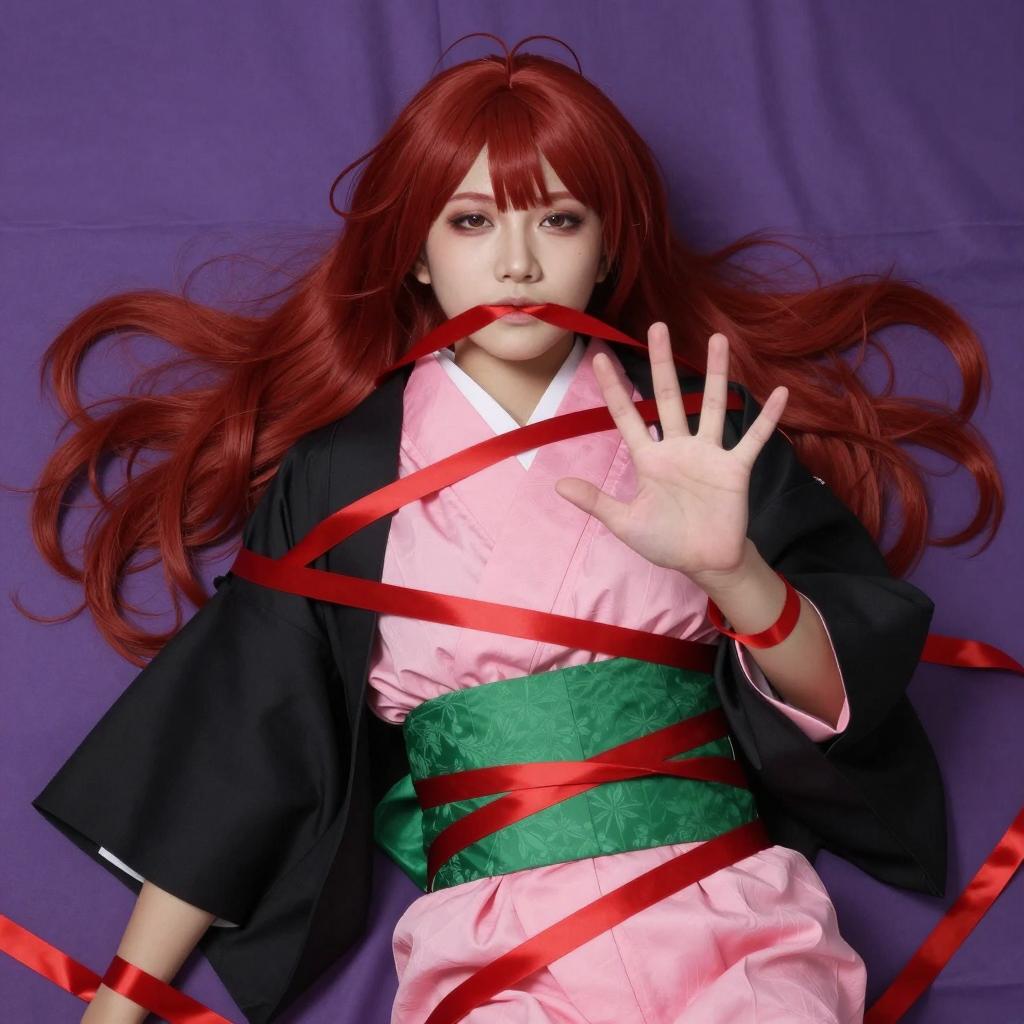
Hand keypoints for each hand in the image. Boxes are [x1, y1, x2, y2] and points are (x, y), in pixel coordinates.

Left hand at [553, 323, 788, 582]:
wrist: (704, 562)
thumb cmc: (665, 541)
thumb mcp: (625, 522)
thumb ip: (596, 501)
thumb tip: (558, 485)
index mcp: (649, 459)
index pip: (626, 416)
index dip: (613, 388)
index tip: (599, 357)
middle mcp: (678, 448)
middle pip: (668, 397)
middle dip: (662, 363)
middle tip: (658, 327)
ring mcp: (708, 455)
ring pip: (713, 405)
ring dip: (716, 373)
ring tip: (718, 338)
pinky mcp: (735, 468)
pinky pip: (754, 439)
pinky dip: (769, 419)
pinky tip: (781, 392)